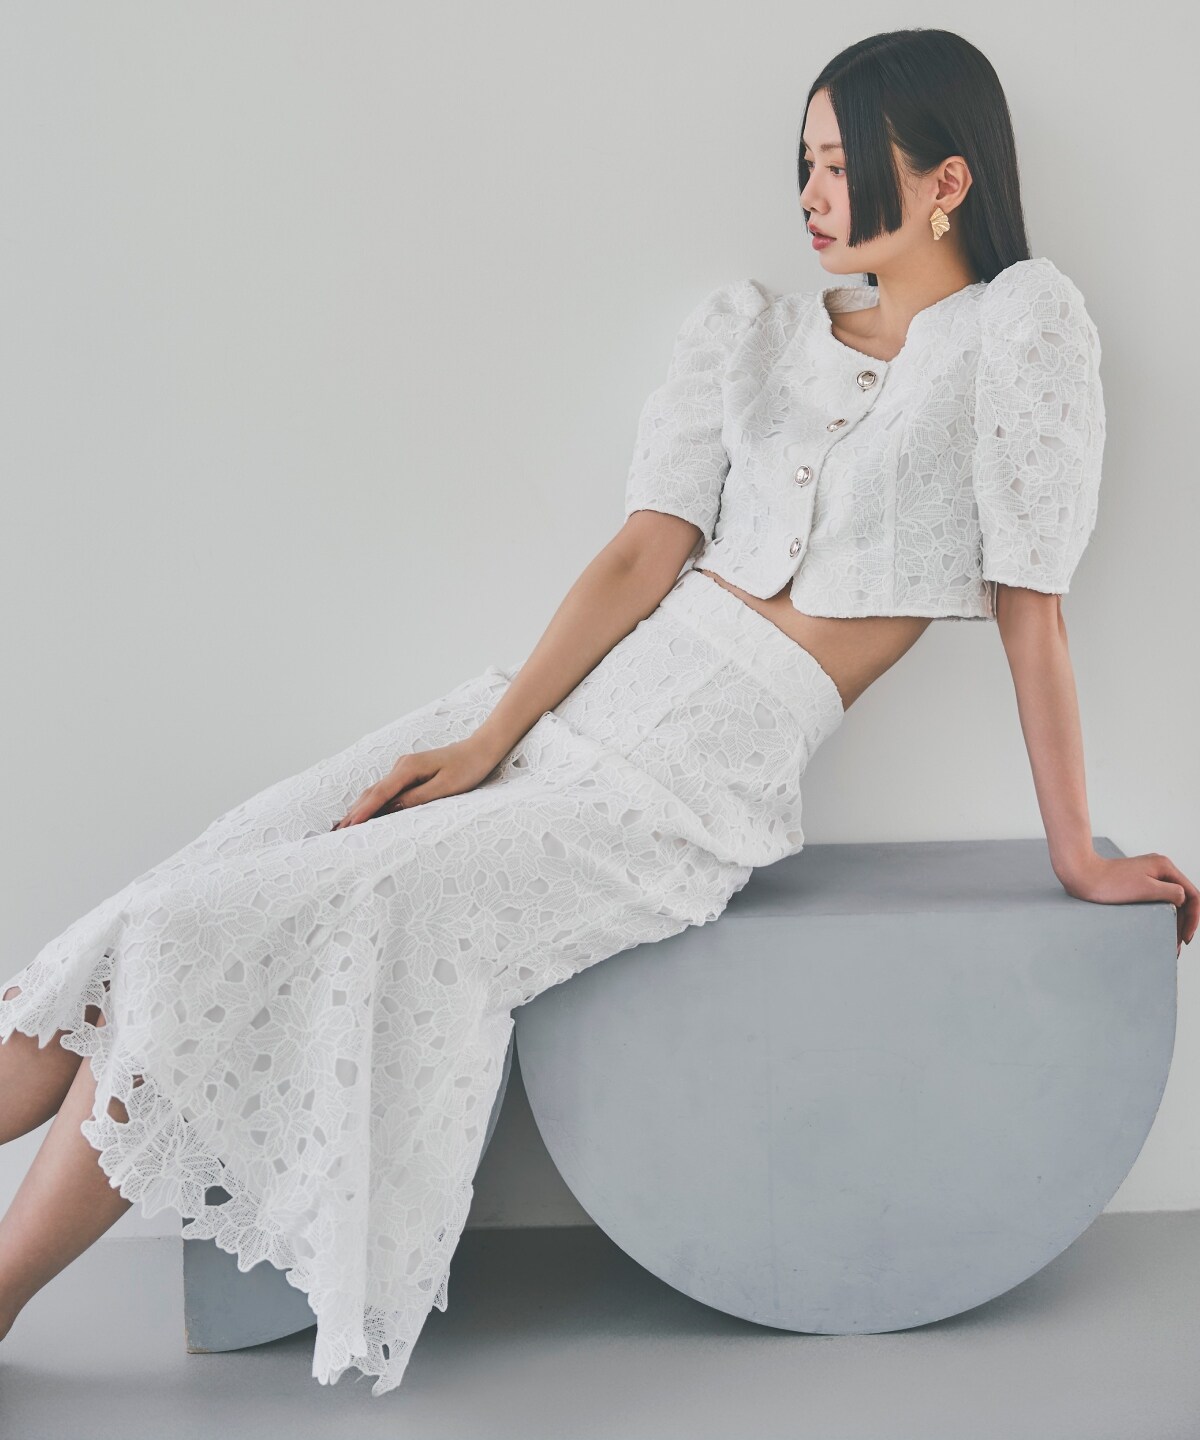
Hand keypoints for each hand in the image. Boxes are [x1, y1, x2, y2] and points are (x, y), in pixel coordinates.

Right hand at [330, 736, 502, 829]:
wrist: (481, 748)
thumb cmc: (468, 767)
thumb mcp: (446, 787)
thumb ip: (418, 798)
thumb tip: (392, 810)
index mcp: (409, 768)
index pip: (380, 794)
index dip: (363, 812)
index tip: (348, 827)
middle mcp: (402, 766)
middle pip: (372, 792)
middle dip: (354, 812)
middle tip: (336, 834)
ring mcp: (404, 768)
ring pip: (377, 791)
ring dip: (361, 808)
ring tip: (344, 827)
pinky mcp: (409, 773)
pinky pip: (387, 790)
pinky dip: (373, 802)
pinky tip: (366, 812)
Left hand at [1060, 851, 1197, 956]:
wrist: (1080, 874)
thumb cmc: (1110, 883)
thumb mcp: (1146, 889)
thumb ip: (1171, 893)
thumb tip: (1184, 899)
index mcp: (1165, 867)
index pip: (1193, 895)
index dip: (1194, 918)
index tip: (1185, 939)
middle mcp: (1160, 867)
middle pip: (1182, 899)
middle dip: (1182, 924)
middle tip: (1175, 948)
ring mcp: (1148, 874)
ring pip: (1169, 901)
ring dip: (1172, 921)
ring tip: (1168, 944)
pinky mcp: (1137, 881)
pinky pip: (1157, 899)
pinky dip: (1160, 915)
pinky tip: (1157, 929)